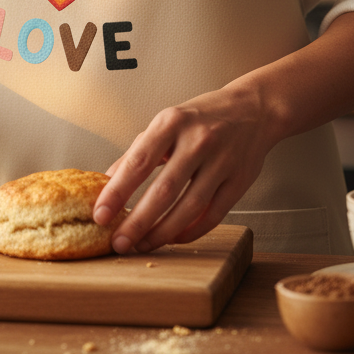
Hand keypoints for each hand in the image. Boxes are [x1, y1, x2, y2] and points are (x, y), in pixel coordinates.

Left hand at [92, 83, 278, 253]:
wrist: (253, 109)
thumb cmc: (202, 117)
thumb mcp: (167, 122)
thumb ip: (138, 151)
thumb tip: (108, 180)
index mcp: (172, 122)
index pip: (139, 161)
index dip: (117, 191)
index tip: (100, 213)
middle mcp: (197, 141)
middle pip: (164, 190)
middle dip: (138, 221)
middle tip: (119, 241)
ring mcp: (221, 162)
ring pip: (189, 207)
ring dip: (162, 232)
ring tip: (143, 245)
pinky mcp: (239, 181)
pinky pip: (213, 215)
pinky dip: (191, 231)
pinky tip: (173, 237)